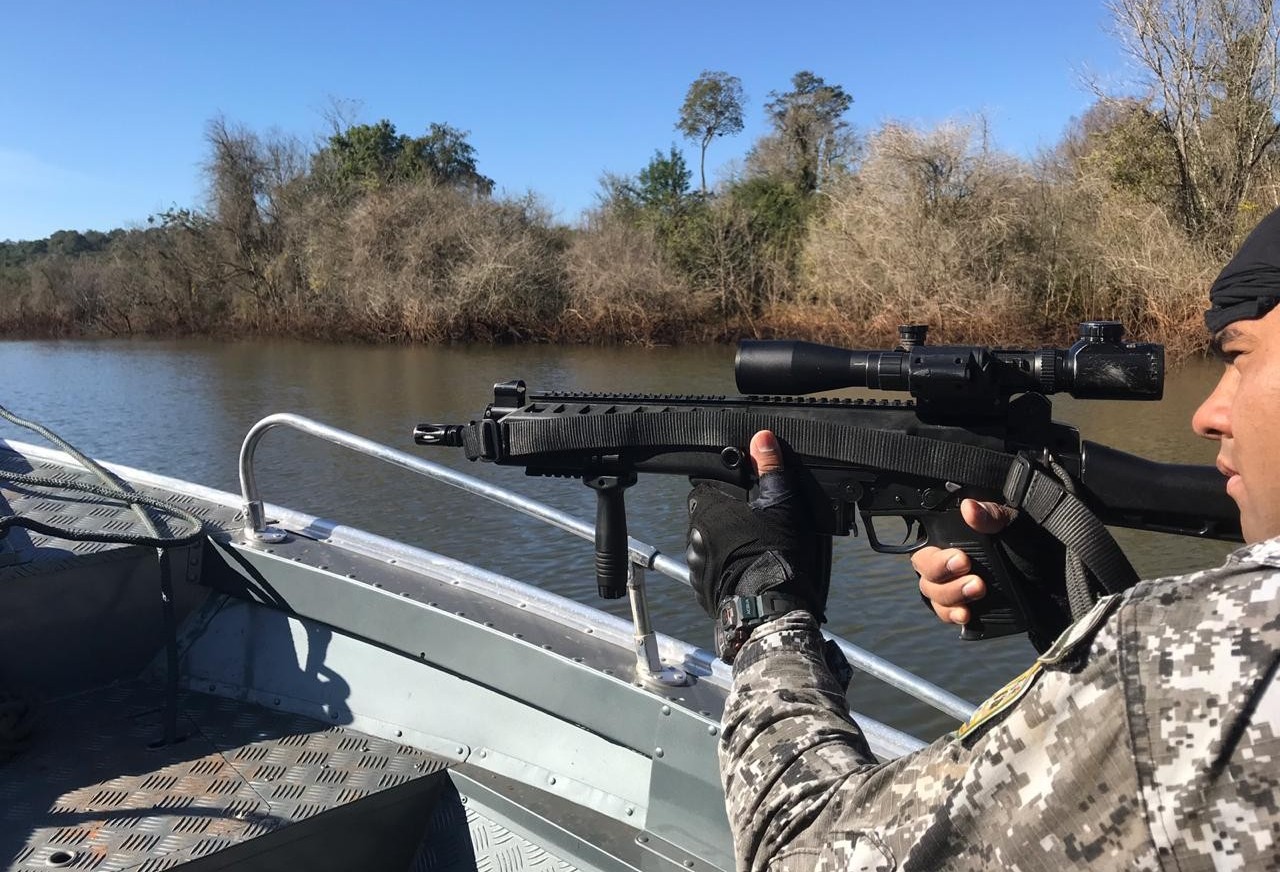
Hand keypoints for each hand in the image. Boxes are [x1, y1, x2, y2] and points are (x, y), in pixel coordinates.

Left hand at [686, 431, 828, 620]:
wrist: (768, 605)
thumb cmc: (771, 552)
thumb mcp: (779, 503)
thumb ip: (769, 468)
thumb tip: (762, 438)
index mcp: (707, 508)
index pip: (705, 489)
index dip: (724, 493)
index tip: (743, 501)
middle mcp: (694, 534)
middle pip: (706, 518)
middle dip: (724, 521)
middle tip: (753, 528)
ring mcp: (695, 564)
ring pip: (707, 546)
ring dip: (722, 547)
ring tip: (751, 552)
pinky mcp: (701, 589)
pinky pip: (710, 573)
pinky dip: (724, 571)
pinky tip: (745, 571)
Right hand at [913, 499, 1073, 650]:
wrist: (1059, 574)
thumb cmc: (1033, 541)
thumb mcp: (1015, 523)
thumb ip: (992, 516)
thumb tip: (969, 508)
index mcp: (953, 540)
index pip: (927, 550)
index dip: (937, 558)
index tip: (962, 559)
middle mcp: (948, 565)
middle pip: (927, 577)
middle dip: (946, 579)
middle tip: (975, 579)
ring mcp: (956, 588)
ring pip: (935, 597)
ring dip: (952, 597)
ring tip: (978, 591)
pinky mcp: (968, 607)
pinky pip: (949, 615)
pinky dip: (954, 616)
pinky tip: (966, 615)